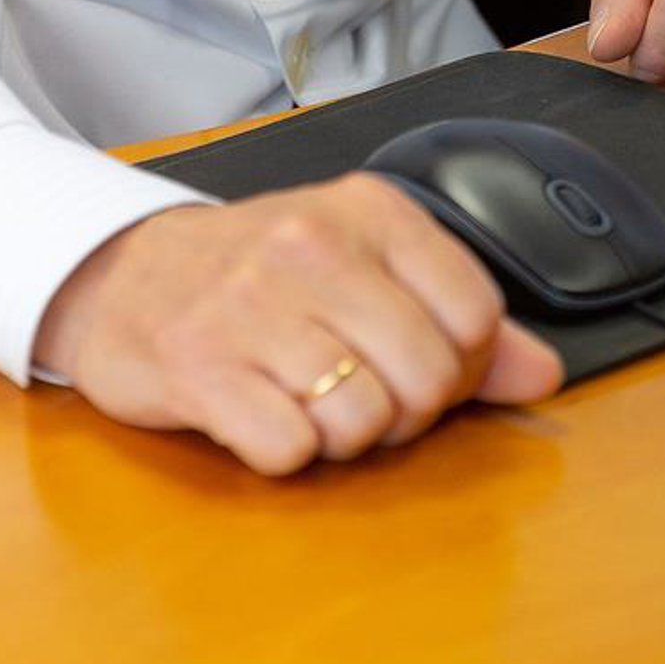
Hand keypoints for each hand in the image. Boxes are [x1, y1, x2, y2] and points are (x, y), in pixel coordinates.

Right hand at [33, 176, 562, 475]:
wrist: (123, 274)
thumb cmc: (259, 277)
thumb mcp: (363, 267)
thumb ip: (460, 319)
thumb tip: (542, 374)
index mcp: (369, 211)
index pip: (475, 316)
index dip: (459, 365)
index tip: (414, 361)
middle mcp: (312, 245)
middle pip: (428, 378)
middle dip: (406, 412)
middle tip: (357, 391)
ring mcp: (253, 305)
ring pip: (364, 420)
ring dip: (343, 436)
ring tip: (306, 400)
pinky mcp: (198, 367)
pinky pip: (290, 449)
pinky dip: (285, 452)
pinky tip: (260, 414)